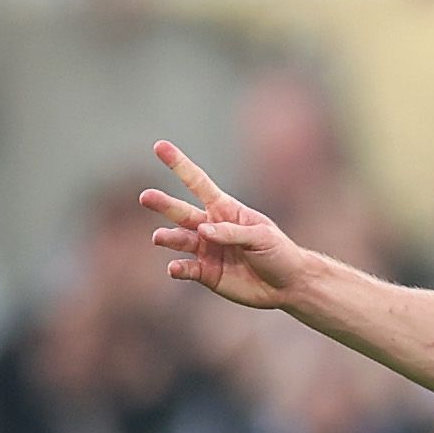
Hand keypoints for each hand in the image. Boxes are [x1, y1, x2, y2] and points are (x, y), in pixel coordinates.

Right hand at [139, 141, 312, 310]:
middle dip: (164, 204)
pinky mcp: (205, 274)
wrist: (288, 286)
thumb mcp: (261, 237)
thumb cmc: (279, 252)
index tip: (159, 147)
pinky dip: (178, 268)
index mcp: (225, 209)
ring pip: (180, 240)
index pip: (197, 183)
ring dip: (168, 238)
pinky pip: (186, 269)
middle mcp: (211, 227)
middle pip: (181, 212)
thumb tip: (201, 230)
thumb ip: (231, 232)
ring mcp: (206, 251)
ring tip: (158, 237)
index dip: (179, 164)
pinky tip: (174, 268)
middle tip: (145, 196)